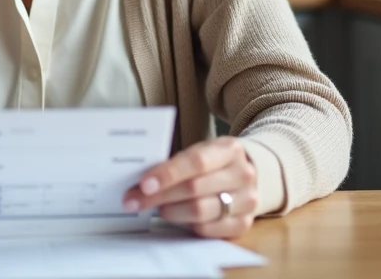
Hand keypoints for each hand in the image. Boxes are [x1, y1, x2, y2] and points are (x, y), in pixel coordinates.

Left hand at [122, 136, 257, 238]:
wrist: (245, 176)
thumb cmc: (214, 163)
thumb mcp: (201, 151)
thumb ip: (178, 163)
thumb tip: (141, 182)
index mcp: (230, 149)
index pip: (196, 162)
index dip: (168, 174)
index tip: (143, 184)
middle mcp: (243, 175)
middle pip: (194, 189)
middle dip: (159, 196)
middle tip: (133, 200)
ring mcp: (246, 201)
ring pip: (199, 212)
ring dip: (170, 211)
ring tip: (156, 208)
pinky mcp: (242, 224)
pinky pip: (206, 230)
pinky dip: (186, 225)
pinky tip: (176, 216)